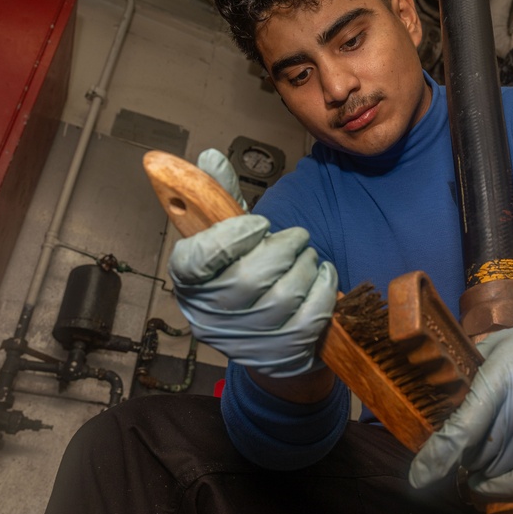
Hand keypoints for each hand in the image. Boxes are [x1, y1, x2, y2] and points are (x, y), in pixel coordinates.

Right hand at [168, 153, 336, 376]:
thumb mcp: (229, 241)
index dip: (231, 237)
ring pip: (284, 297)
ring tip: (308, 256)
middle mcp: (210, 318)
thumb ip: (220, 199)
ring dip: (305, 267)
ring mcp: (246, 342)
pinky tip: (322, 276)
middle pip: (249, 278)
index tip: (260, 224)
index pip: (196, 260)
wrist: (268, 345)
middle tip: (297, 237)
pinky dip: (323, 289)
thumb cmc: (246, 281)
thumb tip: (209, 157)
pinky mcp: (280, 356)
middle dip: (283, 248)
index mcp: (189, 285)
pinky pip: (310, 318)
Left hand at [408, 298, 512, 496]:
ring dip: (480, 468)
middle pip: (476, 455)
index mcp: (502, 380)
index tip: (418, 477)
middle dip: (461, 454)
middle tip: (462, 442)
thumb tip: (441, 386)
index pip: (464, 429)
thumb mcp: (502, 343)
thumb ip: (470, 367)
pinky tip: (491, 481)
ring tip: (478, 454)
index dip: (438, 456)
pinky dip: (503, 487)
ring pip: (497, 470)